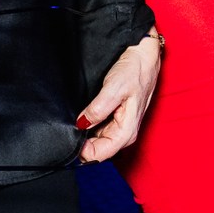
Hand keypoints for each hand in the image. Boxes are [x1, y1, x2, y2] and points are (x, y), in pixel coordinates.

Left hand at [78, 31, 162, 162]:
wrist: (143, 58)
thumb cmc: (135, 71)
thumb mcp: (114, 88)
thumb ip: (98, 109)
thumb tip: (81, 124)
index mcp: (126, 132)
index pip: (98, 155)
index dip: (81, 150)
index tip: (70, 135)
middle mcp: (123, 134)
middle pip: (96, 150)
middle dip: (81, 143)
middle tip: (70, 124)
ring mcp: (119, 127)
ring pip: (95, 140)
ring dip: (84, 133)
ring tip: (76, 117)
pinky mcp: (115, 119)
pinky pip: (98, 129)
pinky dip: (88, 125)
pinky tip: (83, 114)